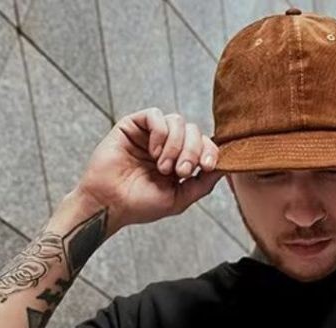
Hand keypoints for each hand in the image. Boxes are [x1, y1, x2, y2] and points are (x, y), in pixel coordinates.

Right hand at [75, 108, 226, 228]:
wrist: (111, 203)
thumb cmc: (141, 205)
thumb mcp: (179, 199)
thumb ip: (202, 184)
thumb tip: (225, 168)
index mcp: (180, 161)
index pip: (205, 145)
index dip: (210, 152)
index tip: (206, 167)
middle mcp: (168, 145)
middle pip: (194, 131)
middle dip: (192, 151)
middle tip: (179, 172)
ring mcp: (151, 134)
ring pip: (178, 122)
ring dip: (175, 146)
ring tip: (162, 167)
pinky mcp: (134, 125)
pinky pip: (156, 115)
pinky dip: (160, 133)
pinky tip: (153, 152)